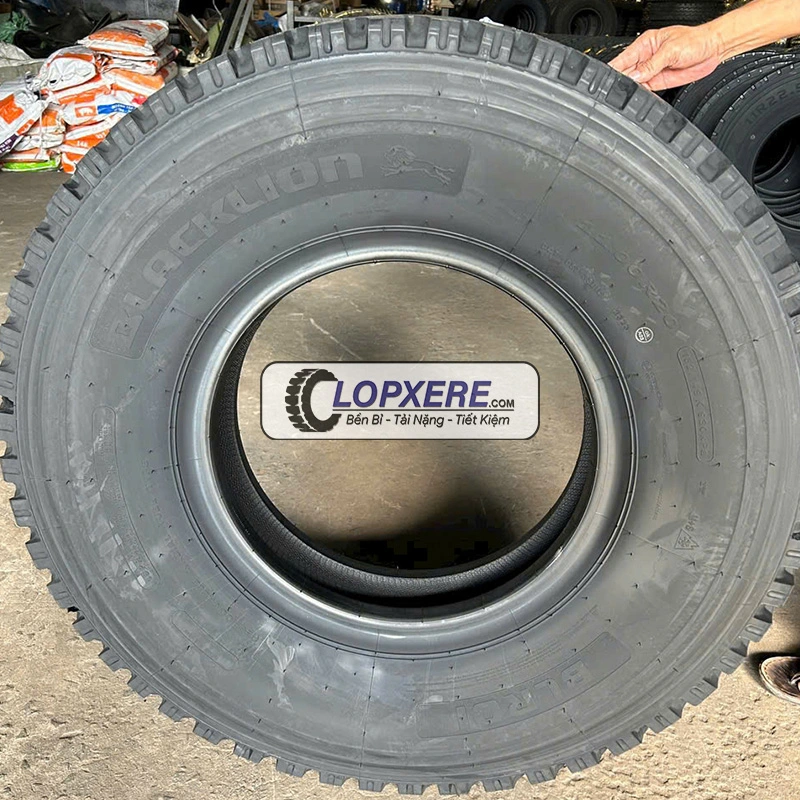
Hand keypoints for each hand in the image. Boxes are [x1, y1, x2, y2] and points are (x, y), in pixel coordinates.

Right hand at [609, 25, 723, 90]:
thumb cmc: (695, 40)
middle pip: (625, 73)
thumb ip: (652, 65)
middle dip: (620, 82)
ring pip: (633, 84)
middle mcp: (645, 58)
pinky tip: (639, 98)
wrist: (713, 49)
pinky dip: (640, 96)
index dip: (614, 70)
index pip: (623, 59)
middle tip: (617, 91)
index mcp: (645, 44)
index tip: (607, 80)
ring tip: (628, 96)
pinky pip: (644, 91)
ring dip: (630, 90)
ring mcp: (651, 71)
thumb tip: (635, 76)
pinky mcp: (658, 81)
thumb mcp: (671, 50)